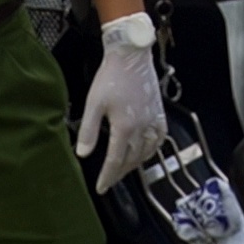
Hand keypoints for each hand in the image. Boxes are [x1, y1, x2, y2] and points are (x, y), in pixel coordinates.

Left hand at [75, 13, 166, 193]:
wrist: (131, 55)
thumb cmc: (111, 76)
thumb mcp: (93, 103)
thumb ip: (89, 130)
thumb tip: (83, 154)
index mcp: (125, 127)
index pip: (116, 160)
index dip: (107, 176)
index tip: (100, 188)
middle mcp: (142, 127)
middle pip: (132, 159)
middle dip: (120, 173)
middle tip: (110, 179)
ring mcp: (153, 119)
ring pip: (147, 151)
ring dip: (136, 163)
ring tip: (125, 168)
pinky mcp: (159, 111)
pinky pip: (160, 137)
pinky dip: (153, 149)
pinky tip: (147, 150)